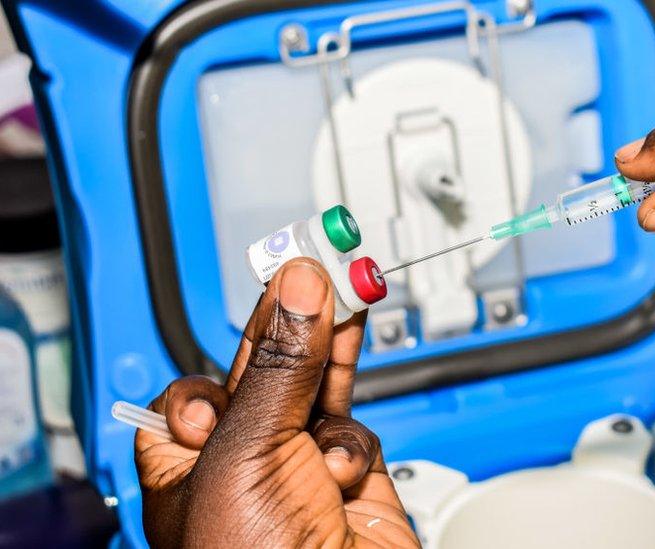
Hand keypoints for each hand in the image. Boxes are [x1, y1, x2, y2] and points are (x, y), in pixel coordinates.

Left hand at [135, 258, 418, 547]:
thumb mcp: (248, 453)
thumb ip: (281, 368)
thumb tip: (299, 290)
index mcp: (185, 462)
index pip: (207, 376)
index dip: (239, 338)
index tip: (278, 281)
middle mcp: (238, 463)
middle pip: (269, 372)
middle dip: (296, 323)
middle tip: (322, 263)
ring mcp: (298, 470)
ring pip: (318, 392)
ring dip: (335, 352)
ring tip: (352, 295)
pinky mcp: (350, 482)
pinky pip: (356, 435)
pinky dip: (354, 446)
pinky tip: (343, 467)